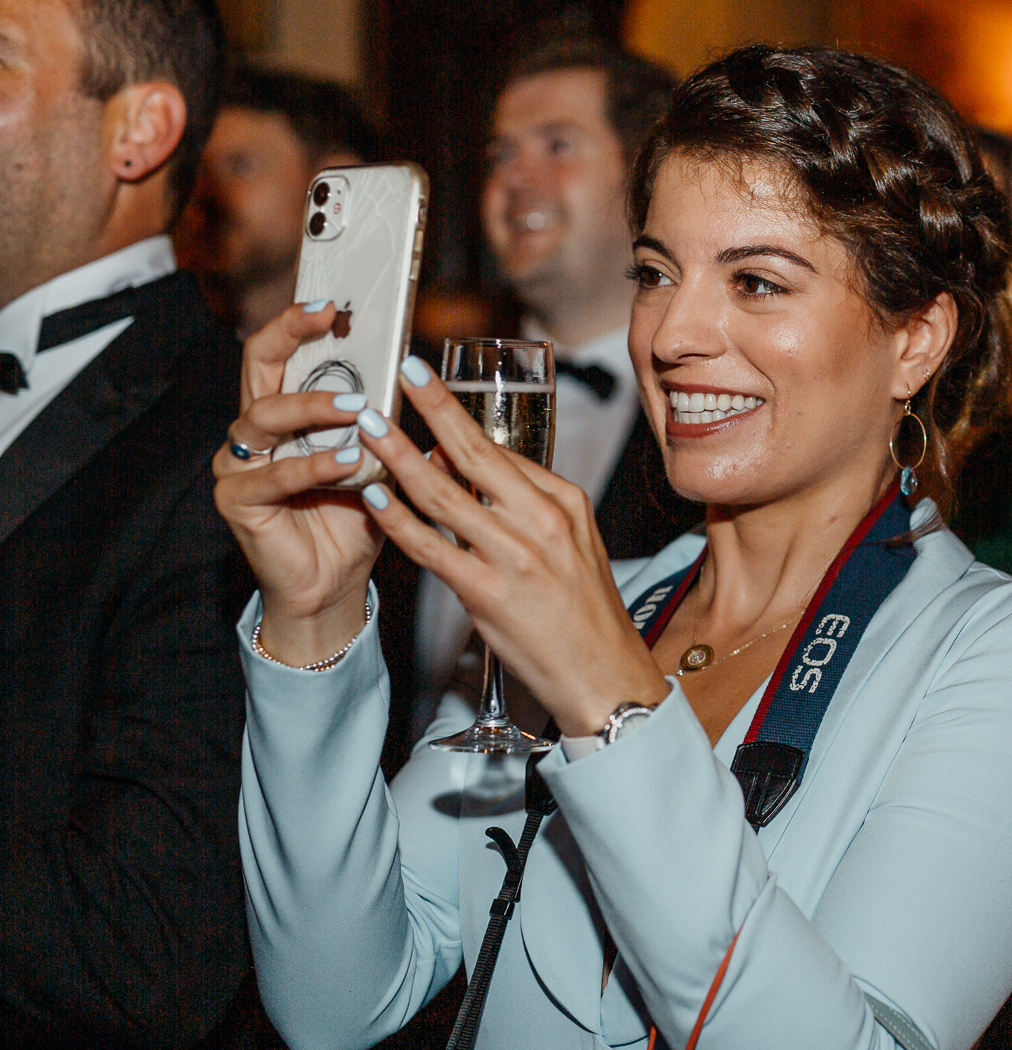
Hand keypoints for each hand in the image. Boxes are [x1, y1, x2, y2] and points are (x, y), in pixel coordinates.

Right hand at [213, 301, 384, 663]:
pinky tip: (346, 462)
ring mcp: (239, 463)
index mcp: (286, 412)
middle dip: (288, 336)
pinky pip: (274, 475)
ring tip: (357, 408)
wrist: (334, 582)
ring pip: (264, 416)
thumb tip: (422, 377)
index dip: (297, 323)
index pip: (282, 354)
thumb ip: (387, 420)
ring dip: (314, 406)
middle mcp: (254, 430)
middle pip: (258, 367)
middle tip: (324, 319)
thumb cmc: (357, 516)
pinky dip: (313, 466)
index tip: (329, 302)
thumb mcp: (379, 459)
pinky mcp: (237, 499)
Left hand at [349, 356, 670, 734]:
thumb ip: (525, 506)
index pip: (501, 450)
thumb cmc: (584, 613)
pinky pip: (432, 549)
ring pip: (444, 494)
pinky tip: (376, 498)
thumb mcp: (571, 544)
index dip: (456, 415)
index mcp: (564, 501)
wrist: (605, 675)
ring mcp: (516, 556)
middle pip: (475, 453)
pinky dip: (400, 520)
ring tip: (368, 428)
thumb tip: (471, 471)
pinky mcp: (490, 595)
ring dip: (398, 457)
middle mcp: (542, 521)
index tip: (427, 383)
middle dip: (432, 409)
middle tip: (401, 374)